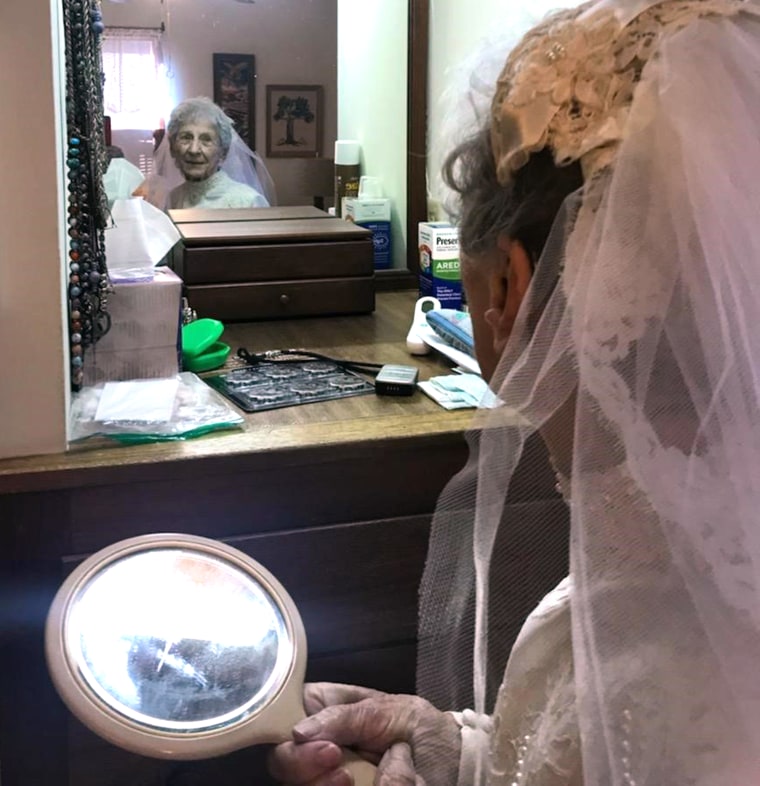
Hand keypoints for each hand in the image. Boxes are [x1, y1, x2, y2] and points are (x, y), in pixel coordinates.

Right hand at [267, 683, 459, 784]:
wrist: (456, 768)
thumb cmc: (424, 729)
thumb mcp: (392, 710)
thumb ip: (347, 716)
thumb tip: (299, 731)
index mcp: (327, 710)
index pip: (284, 715)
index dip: (289, 731)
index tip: (318, 742)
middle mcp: (319, 746)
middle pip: (283, 762)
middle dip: (303, 766)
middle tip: (338, 763)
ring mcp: (327, 777)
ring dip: (321, 785)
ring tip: (352, 781)